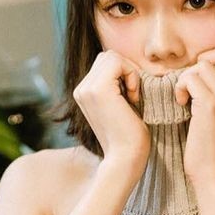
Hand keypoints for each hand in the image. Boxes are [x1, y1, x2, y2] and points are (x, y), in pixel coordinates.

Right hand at [73, 50, 149, 177]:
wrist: (126, 158)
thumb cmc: (130, 137)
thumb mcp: (120, 106)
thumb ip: (116, 87)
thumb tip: (128, 65)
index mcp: (83, 93)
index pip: (105, 64)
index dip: (123, 73)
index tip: (132, 97)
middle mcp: (80, 90)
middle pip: (107, 56)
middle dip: (125, 70)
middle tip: (133, 95)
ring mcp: (86, 89)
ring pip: (111, 56)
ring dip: (128, 72)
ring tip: (132, 97)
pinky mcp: (98, 89)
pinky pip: (117, 62)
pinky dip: (131, 74)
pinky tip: (133, 97)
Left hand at [175, 47, 214, 191]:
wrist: (212, 176)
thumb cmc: (212, 151)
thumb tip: (208, 77)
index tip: (203, 79)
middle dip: (205, 59)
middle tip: (194, 81)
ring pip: (203, 64)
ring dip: (187, 77)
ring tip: (184, 97)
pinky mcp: (211, 105)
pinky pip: (191, 78)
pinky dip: (180, 87)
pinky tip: (180, 103)